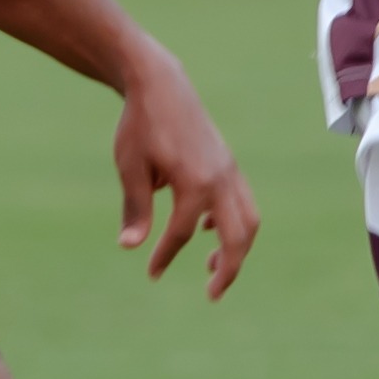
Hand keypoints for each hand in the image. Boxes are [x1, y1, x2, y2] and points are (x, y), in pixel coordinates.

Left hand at [110, 52, 256, 301]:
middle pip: (237, 237)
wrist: (161, 84)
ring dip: (237, 249)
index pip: (181, 233)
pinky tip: (207, 230)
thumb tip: (129, 247)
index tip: (151, 273)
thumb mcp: (130, 167)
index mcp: (194, 183)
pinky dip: (233, 222)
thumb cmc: (140, 125)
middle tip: (212, 294)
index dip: (165, 256)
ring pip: (248, 220)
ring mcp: (229, 170)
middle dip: (229, 269)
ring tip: (213, 269)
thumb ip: (135, 209)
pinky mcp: (228, 164)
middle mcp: (220, 179)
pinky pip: (242, 201)